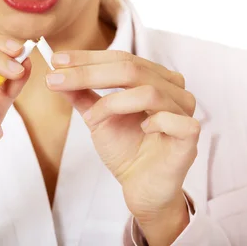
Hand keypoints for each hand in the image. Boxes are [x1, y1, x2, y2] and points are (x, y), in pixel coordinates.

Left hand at [45, 50, 198, 224]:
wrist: (142, 188)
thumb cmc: (126, 150)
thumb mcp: (97, 117)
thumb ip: (81, 94)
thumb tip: (57, 71)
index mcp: (153, 77)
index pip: (121, 58)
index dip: (88, 58)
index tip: (57, 60)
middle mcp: (172, 88)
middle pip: (131, 68)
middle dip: (89, 73)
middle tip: (57, 79)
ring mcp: (184, 110)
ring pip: (149, 92)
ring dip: (113, 102)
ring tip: (92, 118)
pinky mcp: (190, 136)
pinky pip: (172, 119)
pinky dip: (153, 121)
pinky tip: (141, 128)